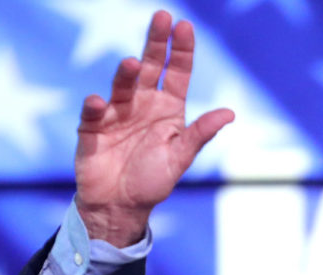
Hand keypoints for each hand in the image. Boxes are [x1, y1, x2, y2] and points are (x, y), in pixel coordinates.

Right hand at [73, 10, 234, 246]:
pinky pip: (95, 113)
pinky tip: (101, 103)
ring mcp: (117, 113)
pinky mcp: (93, 128)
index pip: (177, 73)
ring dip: (127, 74)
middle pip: (150, 67)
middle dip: (156, 42)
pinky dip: (97, 107)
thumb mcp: (181, 157)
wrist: (119, 207)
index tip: (184, 26)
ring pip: (123, 85)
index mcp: (168, 109)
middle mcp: (143, 104)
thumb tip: (229, 113)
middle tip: (161, 17)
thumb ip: (200, 134)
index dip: (181, 50)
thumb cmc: (152, 181)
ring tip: (133, 63)